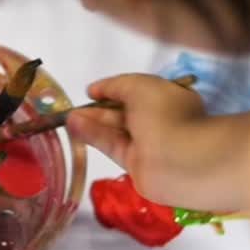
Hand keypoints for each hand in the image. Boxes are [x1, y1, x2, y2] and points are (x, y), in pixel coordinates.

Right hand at [67, 74, 212, 205]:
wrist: (182, 159)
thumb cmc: (166, 114)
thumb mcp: (139, 85)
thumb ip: (114, 85)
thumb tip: (95, 90)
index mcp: (169, 99)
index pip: (137, 93)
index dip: (114, 90)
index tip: (93, 91)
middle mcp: (159, 121)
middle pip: (123, 113)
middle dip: (98, 108)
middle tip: (73, 107)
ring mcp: (148, 144)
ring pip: (114, 131)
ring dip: (91, 123)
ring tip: (67, 118)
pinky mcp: (136, 165)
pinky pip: (111, 147)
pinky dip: (93, 137)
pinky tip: (75, 128)